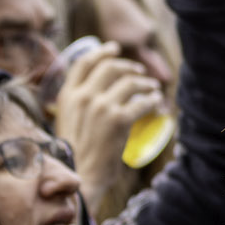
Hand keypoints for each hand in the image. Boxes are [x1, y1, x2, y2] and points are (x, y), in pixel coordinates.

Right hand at [54, 41, 165, 199]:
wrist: (78, 176)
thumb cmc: (73, 155)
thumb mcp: (67, 123)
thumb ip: (78, 107)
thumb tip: (95, 97)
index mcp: (67, 96)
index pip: (83, 63)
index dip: (100, 52)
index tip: (114, 48)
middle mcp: (84, 96)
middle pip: (111, 68)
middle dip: (128, 66)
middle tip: (140, 71)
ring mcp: (102, 107)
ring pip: (130, 82)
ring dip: (145, 83)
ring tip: (152, 87)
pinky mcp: (119, 120)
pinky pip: (142, 102)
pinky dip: (152, 100)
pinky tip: (157, 102)